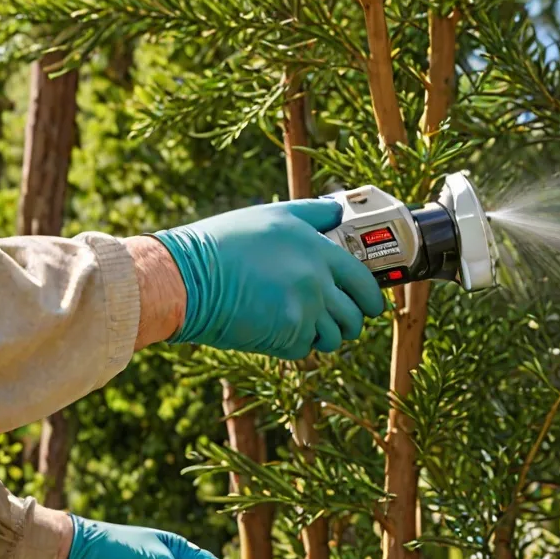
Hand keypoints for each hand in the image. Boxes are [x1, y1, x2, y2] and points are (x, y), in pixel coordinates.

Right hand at [155, 199, 384, 359]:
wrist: (188, 277)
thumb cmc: (225, 242)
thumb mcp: (272, 215)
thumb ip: (312, 212)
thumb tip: (337, 210)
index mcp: (318, 250)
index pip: (363, 281)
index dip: (372, 298)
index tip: (371, 305)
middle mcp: (317, 281)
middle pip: (354, 315)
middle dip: (351, 322)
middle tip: (340, 320)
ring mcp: (304, 311)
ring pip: (334, 337)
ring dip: (325, 336)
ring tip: (308, 327)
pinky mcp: (286, 337)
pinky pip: (306, 348)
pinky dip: (297, 344)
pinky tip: (281, 330)